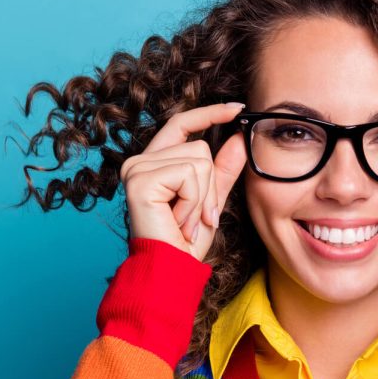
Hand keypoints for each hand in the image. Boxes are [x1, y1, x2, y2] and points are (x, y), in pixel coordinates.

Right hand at [120, 102, 247, 260]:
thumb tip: (240, 136)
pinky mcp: (139, 179)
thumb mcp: (211, 199)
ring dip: (202, 198)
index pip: (183, 124)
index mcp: (154, 162)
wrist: (171, 270)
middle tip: (196, 217)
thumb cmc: (186, 241)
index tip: (238, 108)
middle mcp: (140, 161)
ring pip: (198, 160)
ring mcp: (136, 168)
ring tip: (186, 221)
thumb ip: (223, 169)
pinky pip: (188, 175)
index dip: (210, 113)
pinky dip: (193, 202)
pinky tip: (178, 220)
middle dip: (210, 186)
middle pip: (200, 147)